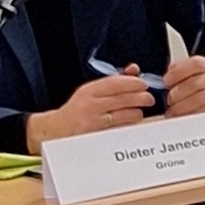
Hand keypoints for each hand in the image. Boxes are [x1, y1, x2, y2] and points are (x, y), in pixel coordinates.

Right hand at [24, 68, 156, 151]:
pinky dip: (129, 124)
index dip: (134, 83)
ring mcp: (93, 121)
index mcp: (89, 91)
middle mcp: (90, 105)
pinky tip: (130, 121)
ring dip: (137, 112)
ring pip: (125, 115)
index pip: (116, 83)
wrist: (56, 129)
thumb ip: (113, 80)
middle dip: (142, 98)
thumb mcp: (91, 91)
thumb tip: (134, 69)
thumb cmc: (77, 109)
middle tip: (148, 99)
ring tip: (138, 111)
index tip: (143, 84)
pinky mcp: (97, 135)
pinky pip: (121, 128)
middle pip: (124, 98)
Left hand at [162, 55, 204, 117]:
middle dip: (177, 93)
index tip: (167, 80)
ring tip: (174, 111)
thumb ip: (179, 71)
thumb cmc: (201, 89)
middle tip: (170, 99)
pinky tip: (186, 116)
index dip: (178, 72)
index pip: (196, 64)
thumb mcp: (190, 76)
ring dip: (181, 107)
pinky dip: (192, 115)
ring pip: (199, 99)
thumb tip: (170, 72)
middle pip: (195, 83)